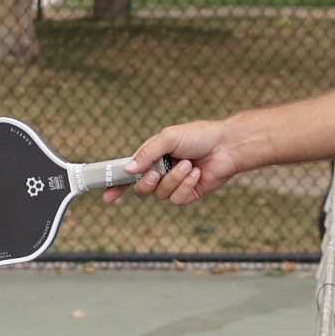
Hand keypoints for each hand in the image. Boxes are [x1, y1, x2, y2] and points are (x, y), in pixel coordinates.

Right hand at [105, 119, 241, 204]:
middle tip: (155, 174)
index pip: (129, 174)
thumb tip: (127, 169)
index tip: (107, 195)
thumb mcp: (168, 138)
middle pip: (141, 189)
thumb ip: (147, 153)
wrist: (226, 146)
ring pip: (161, 194)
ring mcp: (174, 185)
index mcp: (152, 158)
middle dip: (147, 183)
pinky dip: (186, 186)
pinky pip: (177, 199)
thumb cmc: (199, 136)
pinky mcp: (188, 194)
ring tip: (189, 164)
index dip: (117, 185)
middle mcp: (161, 173)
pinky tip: (196, 173)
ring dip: (174, 179)